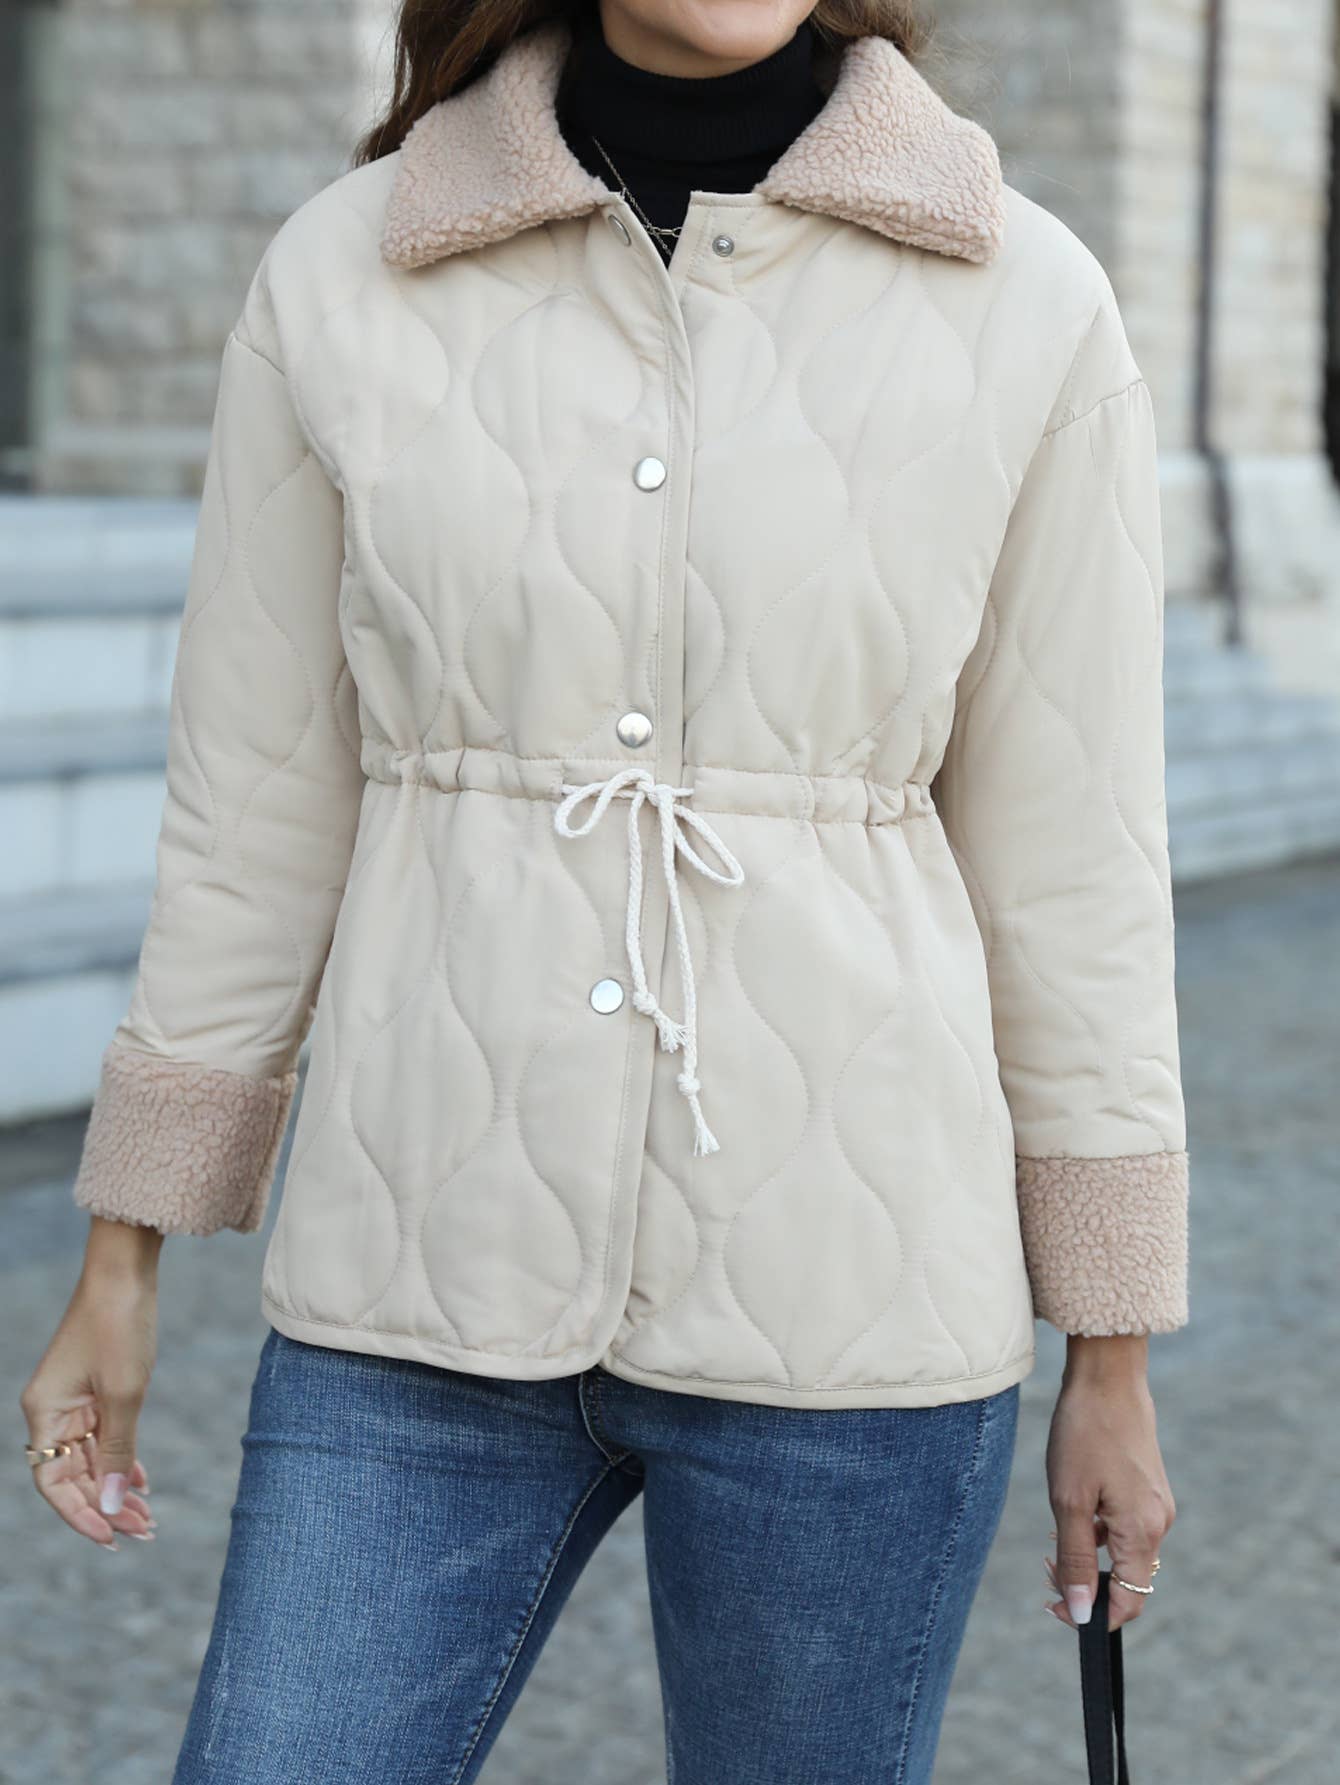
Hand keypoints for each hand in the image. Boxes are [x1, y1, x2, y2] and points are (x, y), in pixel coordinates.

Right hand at [19, 1217, 161, 1549]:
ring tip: (148, 1516)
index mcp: (44, 1412)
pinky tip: (141, 1481)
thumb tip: (112, 1505)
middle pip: (73, 1476)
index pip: (53, 1483)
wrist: (126, 1270)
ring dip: (116, 1487)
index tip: (112, 1538)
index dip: (80, 1515)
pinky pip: (103, 1437)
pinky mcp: (96, 1390)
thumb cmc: (119, 1325)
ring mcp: (74, 1401)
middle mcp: (53, 1411)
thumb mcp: (125, 1393)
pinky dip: (121, 1459)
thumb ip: (117, 1451)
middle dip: (106, 1506)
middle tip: (145, 1531)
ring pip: (91, 1460)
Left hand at [1043, 1334, 1174, 1631]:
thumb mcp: (1069, 1500)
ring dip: (1089, 1556)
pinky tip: (1072, 1510)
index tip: (1055, 1607)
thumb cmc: (1085, 1433)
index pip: (1129, 1602)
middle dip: (1086, 1584)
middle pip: (1127, 1580)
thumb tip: (1081, 1614)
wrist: (1107, 1377)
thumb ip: (1076, 1560)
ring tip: (1052, 1534)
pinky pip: (1125, 1527)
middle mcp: (1159, 1523)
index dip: (1092, 1616)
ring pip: (1124, 1552)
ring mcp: (1157, 1504)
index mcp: (1143, 1531)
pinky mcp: (1148, 1487)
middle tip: (1045, 1566)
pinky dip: (1098, 1531)